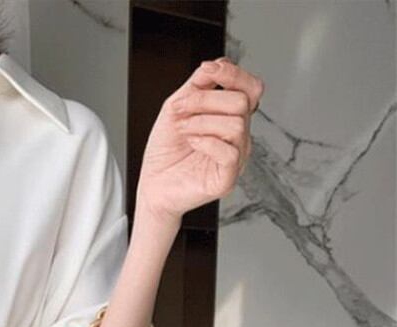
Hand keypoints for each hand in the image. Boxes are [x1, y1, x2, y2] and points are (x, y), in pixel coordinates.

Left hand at [135, 56, 263, 220]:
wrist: (152, 186)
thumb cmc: (165, 152)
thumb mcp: (177, 108)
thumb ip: (198, 85)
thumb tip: (218, 63)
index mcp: (230, 118)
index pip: (250, 88)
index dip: (233, 74)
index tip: (207, 71)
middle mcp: (238, 137)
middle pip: (242, 102)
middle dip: (205, 100)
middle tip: (180, 111)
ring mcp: (236, 158)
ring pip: (236, 124)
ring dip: (201, 122)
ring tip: (183, 131)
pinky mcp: (227, 179)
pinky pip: (230, 152)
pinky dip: (206, 142)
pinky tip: (192, 143)